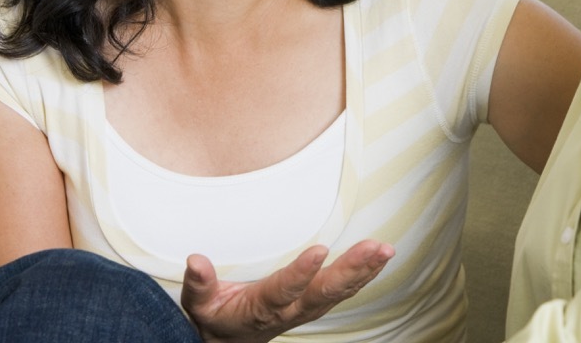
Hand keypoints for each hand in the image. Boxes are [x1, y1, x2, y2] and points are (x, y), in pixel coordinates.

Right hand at [181, 240, 394, 342]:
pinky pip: (344, 291)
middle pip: (323, 292)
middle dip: (350, 270)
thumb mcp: (200, 304)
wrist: (231, 341)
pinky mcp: (316, 303)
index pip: (284, 291)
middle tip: (373, 248)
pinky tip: (380, 257)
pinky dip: (364, 275)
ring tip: (384, 249)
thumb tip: (196, 260)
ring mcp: (306, 309)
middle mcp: (289, 311)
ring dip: (364, 270)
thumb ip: (200, 284)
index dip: (301, 273)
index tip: (319, 250)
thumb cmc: (216, 317)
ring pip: (339, 292)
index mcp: (261, 309)